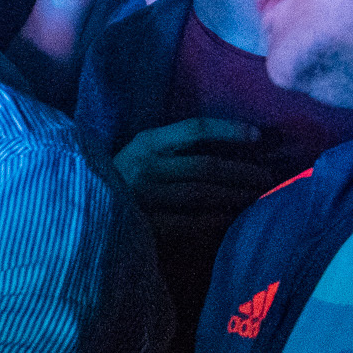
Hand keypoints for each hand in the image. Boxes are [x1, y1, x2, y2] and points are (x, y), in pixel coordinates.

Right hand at [114, 117, 276, 230]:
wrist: (84, 209)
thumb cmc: (123, 181)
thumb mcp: (141, 155)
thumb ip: (174, 151)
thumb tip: (231, 150)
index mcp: (145, 143)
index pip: (194, 129)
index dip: (229, 130)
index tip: (258, 136)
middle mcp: (145, 166)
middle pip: (206, 166)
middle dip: (243, 172)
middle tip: (268, 178)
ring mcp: (145, 197)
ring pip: (203, 194)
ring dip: (236, 196)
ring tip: (257, 198)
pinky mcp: (146, 224)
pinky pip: (191, 222)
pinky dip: (215, 220)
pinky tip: (231, 218)